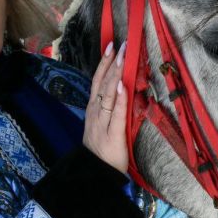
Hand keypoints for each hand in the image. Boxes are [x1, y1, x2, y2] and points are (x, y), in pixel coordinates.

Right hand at [83, 42, 128, 172]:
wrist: (96, 173)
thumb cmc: (103, 149)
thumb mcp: (104, 124)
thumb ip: (111, 107)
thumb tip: (120, 87)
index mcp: (94, 110)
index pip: (98, 81)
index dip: (104, 63)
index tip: (111, 46)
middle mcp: (95, 113)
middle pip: (101, 83)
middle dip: (112, 62)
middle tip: (120, 44)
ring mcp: (102, 123)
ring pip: (108, 94)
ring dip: (115, 74)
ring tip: (122, 56)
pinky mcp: (113, 135)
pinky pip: (116, 114)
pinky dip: (119, 99)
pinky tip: (121, 85)